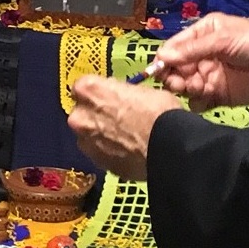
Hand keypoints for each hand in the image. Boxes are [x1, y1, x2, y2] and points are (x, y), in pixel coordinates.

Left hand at [67, 74, 181, 179]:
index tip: (109, 96)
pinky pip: (98, 152)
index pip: (83, 87)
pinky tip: (125, 150)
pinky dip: (107, 150)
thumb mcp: (140, 89)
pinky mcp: (95, 161)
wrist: (168, 146)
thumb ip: (119, 92)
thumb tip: (118, 96)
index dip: (98, 92)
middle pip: (82, 112)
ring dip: (100, 134)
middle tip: (117, 118)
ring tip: (123, 137)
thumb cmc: (158, 112)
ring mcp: (85, 141)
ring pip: (88, 134)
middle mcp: (80, 115)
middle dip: (96, 115)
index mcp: (89, 90)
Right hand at [153, 13, 248, 108]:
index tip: (158, 70)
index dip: (164, 59)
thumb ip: (192, 49)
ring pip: (185, 86)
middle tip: (180, 83)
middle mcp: (202, 55)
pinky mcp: (218, 94)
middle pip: (176, 69)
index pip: (174, 47)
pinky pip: (199, 101)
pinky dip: (197, 102)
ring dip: (186, 89)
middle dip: (174, 77)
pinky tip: (204, 99)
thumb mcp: (222, 39)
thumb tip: (161, 57)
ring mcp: (209, 75)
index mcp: (201, 34)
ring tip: (198, 88)